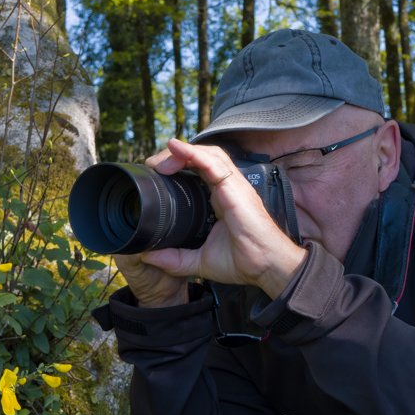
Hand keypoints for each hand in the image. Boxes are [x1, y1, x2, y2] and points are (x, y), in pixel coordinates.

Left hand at [119, 139, 306, 302]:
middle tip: (153, 165)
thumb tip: (147, 257)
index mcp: (220, 199)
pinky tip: (175, 148)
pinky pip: (213, 163)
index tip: (155, 173)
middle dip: (175, 155)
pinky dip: (193, 153)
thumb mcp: (199, 262)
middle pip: (200, 157)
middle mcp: (228, 187)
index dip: (178, 165)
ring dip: (181, 151)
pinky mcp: (236, 188)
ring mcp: (234, 185)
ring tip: (160, 160)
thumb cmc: (244, 262)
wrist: (267, 267)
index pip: (199, 170)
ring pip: (207, 154)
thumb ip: (174, 259)